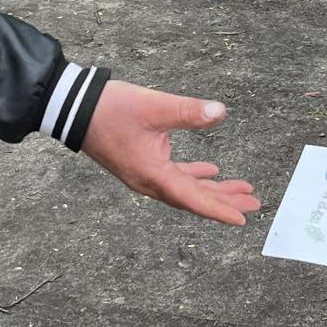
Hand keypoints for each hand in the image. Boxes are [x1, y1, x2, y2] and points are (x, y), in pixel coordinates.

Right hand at [80, 80, 261, 226]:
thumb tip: (220, 112)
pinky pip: (173, 178)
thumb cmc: (109, 109)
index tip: (242, 220)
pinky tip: (210, 170)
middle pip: (193, 199)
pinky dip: (194, 176)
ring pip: (185, 189)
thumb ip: (189, 111)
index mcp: (153, 174)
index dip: (219, 209)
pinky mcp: (141, 164)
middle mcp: (149, 182)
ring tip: (240, 190)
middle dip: (224, 201)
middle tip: (254, 204)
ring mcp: (144, 175)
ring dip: (212, 190)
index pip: (193, 198)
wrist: (72, 109)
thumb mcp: (153, 106)